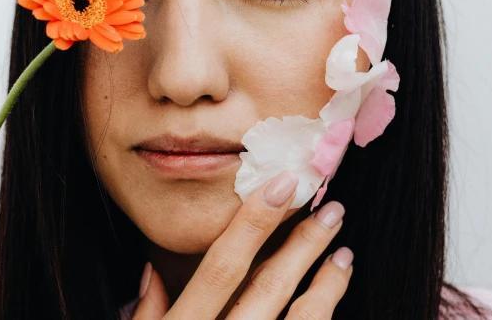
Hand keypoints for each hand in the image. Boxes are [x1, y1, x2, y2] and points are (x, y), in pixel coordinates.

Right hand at [132, 170, 353, 318]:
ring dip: (326, 282)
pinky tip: (335, 291)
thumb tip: (151, 271)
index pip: (221, 267)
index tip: (281, 185)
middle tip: (332, 209)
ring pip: (300, 319)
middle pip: (268, 286)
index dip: (252, 224)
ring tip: (344, 252)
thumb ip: (148, 315)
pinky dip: (325, 312)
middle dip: (303, 243)